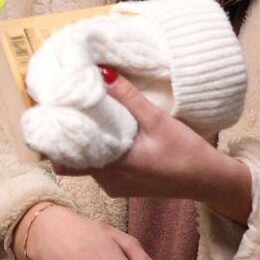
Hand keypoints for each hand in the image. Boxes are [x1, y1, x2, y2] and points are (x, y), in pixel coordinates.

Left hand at [54, 69, 252, 223]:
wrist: (208, 179)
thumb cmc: (185, 152)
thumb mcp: (157, 120)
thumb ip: (128, 97)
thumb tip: (102, 72)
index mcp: (111, 168)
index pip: (65, 157)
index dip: (55, 135)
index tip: (51, 111)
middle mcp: (106, 181)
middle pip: (71, 159)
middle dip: (68, 135)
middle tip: (68, 107)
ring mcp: (114, 186)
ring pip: (86, 162)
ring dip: (86, 140)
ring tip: (87, 113)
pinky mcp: (123, 185)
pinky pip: (101, 167)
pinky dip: (100, 149)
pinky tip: (110, 130)